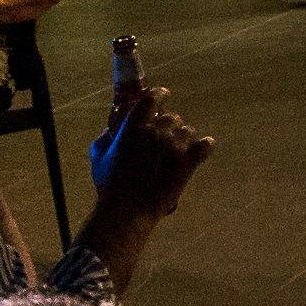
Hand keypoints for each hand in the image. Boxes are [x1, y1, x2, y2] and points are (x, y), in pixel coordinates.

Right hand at [91, 86, 212, 221]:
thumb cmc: (110, 185)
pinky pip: (205, 146)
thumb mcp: (100, 157)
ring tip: (179, 150)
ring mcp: (174, 146)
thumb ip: (105, 139)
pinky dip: (205, 146)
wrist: (127, 211)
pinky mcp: (188, 162)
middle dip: (170, 126)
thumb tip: (110, 131)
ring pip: (188, 131)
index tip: (164, 95)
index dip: (160, 95)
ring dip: (185, 138)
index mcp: (133, 126)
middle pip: (172, 118)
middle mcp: (155, 131)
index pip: (152, 98)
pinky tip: (204, 149)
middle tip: (166, 138)